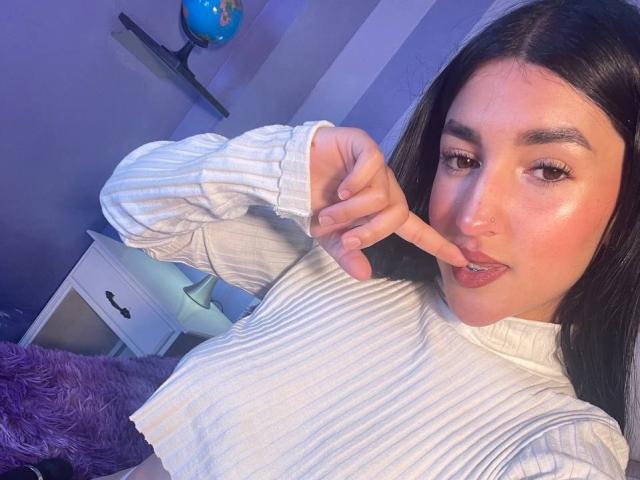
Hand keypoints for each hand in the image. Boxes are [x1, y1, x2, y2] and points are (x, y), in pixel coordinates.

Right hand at [309, 126, 467, 279]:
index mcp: (380, 210)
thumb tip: (364, 276)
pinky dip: (356, 182)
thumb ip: (347, 254)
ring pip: (380, 195)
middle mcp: (384, 187)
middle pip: (397, 214)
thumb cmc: (313, 202)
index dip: (437, 244)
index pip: (416, 229)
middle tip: (346, 240)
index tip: (462, 260)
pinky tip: (340, 189)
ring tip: (328, 214)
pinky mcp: (363, 145)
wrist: (289, 174)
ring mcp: (375, 167)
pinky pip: (372, 165)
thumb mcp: (329, 237)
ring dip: (351, 211)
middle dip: (372, 232)